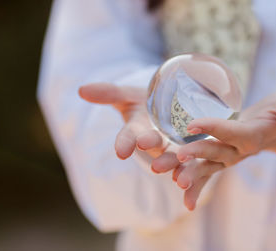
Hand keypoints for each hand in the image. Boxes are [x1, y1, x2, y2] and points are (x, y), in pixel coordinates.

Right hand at [79, 83, 220, 210]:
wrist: (170, 111)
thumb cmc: (145, 104)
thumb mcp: (127, 96)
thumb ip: (108, 94)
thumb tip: (81, 90)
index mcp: (138, 128)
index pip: (128, 135)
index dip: (124, 143)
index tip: (121, 151)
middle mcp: (154, 140)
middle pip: (153, 143)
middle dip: (150, 144)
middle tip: (146, 144)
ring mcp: (173, 148)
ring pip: (173, 158)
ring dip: (173, 166)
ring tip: (177, 177)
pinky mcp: (191, 153)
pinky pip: (192, 165)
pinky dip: (193, 178)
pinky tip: (194, 185)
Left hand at [173, 94, 275, 208]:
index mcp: (253, 136)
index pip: (232, 132)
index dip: (213, 128)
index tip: (191, 124)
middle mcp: (239, 151)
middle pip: (215, 153)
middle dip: (195, 154)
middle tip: (176, 156)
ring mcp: (229, 158)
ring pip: (205, 166)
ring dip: (185, 171)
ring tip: (160, 171)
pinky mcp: (221, 161)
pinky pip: (206, 175)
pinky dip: (195, 187)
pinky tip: (183, 201)